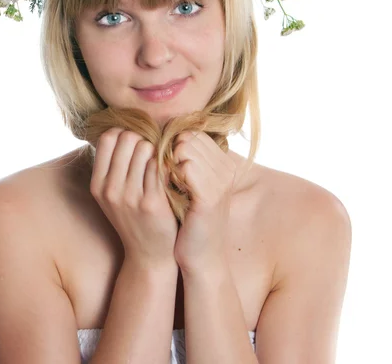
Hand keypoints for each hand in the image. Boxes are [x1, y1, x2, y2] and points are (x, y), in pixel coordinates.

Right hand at [90, 127, 178, 268]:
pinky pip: (160, 165)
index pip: (108, 137)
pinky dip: (168, 162)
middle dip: (144, 138)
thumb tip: (120, 127)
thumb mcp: (113, 194)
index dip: (125, 133)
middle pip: (128, 138)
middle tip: (154, 151)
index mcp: (98, 184)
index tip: (138, 144)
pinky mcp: (151, 203)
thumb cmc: (134, 217)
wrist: (149, 254)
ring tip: (162, 161)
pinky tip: (172, 170)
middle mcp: (110, 189)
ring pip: (145, 147)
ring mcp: (129, 196)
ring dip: (157, 149)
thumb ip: (113, 165)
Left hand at [172, 131, 238, 272]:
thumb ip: (185, 160)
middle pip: (188, 138)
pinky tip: (168, 191)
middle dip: (170, 152)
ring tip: (166, 185)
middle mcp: (226, 169)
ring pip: (185, 148)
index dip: (174, 146)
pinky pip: (185, 167)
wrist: (201, 258)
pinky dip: (170, 174)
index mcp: (224, 164)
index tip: (166, 169)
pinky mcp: (210, 196)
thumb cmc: (190, 220)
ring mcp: (220, 181)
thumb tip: (166, 135)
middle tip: (164, 178)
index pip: (193, 134)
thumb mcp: (191, 186)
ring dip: (168, 163)